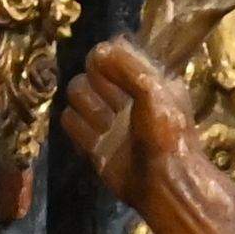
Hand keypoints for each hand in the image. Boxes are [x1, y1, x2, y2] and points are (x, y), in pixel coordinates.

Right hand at [62, 39, 188, 210]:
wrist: (162, 183)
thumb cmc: (166, 134)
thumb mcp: (155, 90)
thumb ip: (127, 66)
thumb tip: (97, 52)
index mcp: (145, 76)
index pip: (113, 50)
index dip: (107, 59)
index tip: (111, 70)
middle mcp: (124, 93)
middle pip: (88, 71)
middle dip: (98, 87)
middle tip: (117, 107)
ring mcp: (107, 117)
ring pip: (75, 93)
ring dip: (89, 110)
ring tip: (107, 128)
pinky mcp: (92, 140)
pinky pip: (68, 120)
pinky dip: (78, 128)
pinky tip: (96, 141)